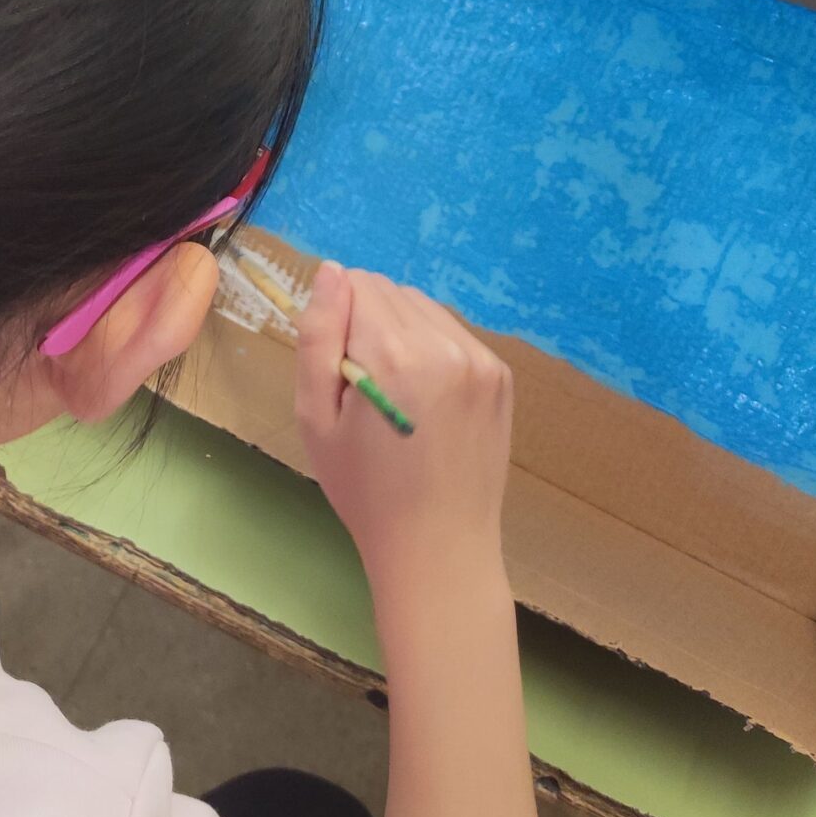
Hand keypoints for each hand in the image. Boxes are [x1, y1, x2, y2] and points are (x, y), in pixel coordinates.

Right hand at [297, 262, 513, 590]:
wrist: (438, 545)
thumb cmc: (363, 489)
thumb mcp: (315, 416)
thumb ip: (317, 336)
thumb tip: (330, 271)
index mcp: (394, 354)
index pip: (355, 283)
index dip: (334, 319)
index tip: (335, 368)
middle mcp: (445, 345)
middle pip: (389, 290)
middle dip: (365, 322)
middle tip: (362, 387)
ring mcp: (481, 359)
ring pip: (421, 308)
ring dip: (398, 332)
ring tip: (395, 393)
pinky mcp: (500, 375)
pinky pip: (451, 332)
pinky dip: (429, 350)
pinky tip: (425, 400)